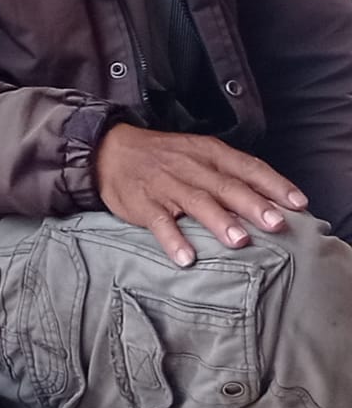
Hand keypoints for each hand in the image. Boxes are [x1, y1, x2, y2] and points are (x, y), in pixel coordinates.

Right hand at [96, 123, 308, 266]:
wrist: (109, 149)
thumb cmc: (165, 157)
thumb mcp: (198, 154)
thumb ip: (232, 175)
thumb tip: (277, 204)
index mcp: (207, 153)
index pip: (246, 166)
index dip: (273, 184)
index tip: (298, 204)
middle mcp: (189, 166)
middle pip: (224, 185)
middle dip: (251, 204)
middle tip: (275, 223)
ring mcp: (165, 185)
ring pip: (195, 201)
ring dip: (218, 221)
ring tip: (238, 240)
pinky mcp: (142, 203)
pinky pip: (158, 222)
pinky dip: (172, 239)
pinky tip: (185, 257)